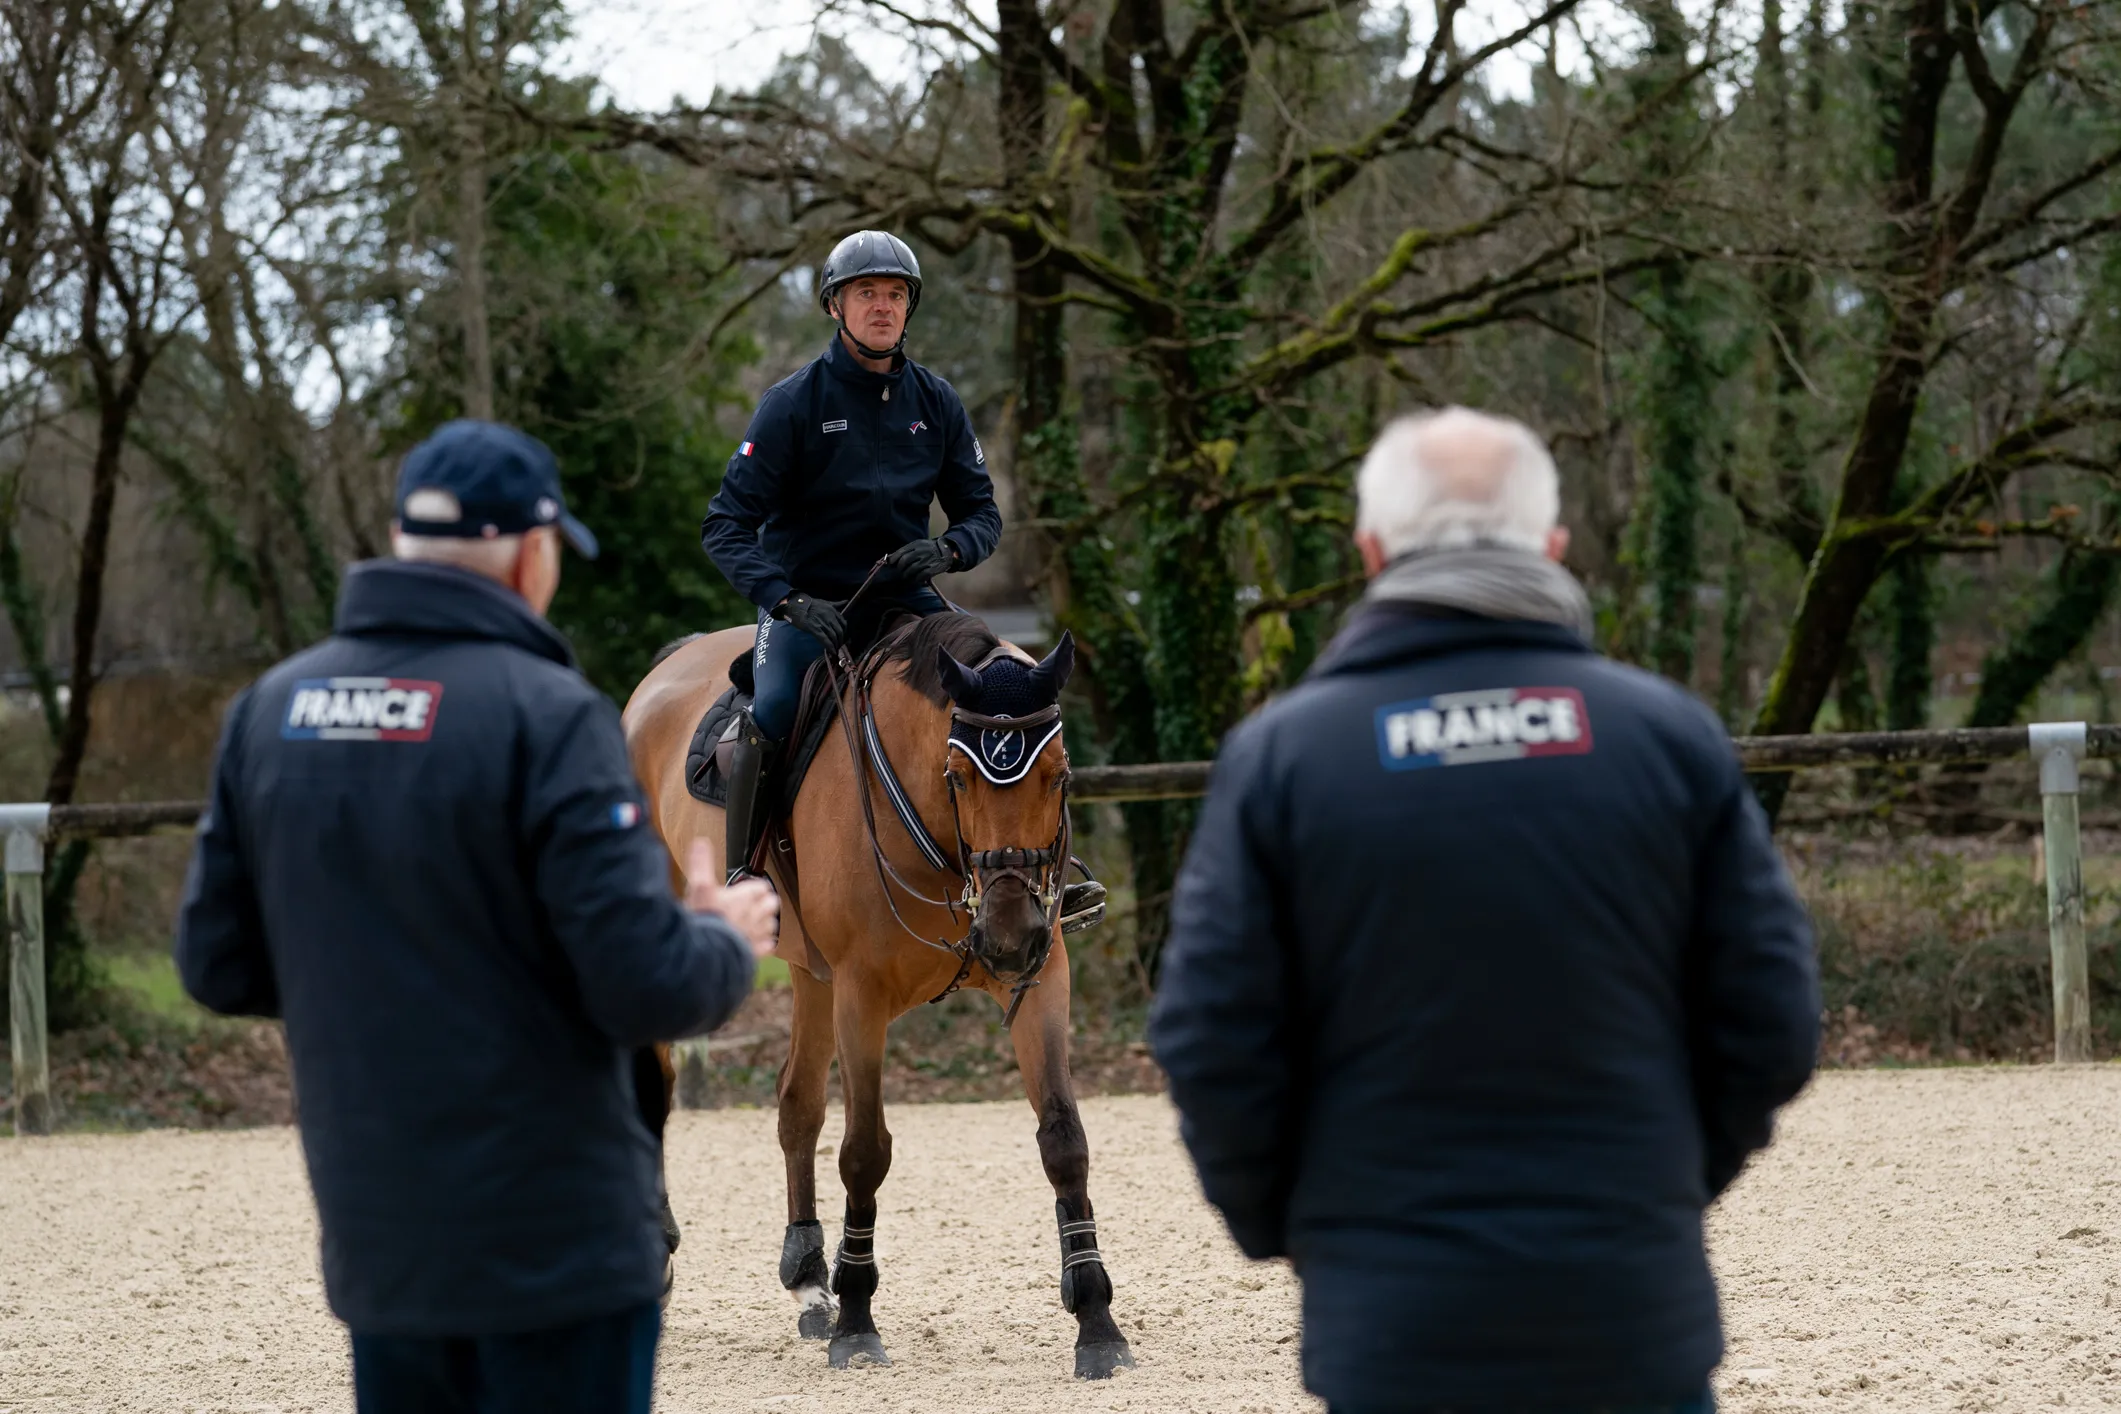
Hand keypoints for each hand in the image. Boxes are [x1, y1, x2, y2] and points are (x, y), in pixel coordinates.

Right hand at [684, 838, 777, 957]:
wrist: (706, 953)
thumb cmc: (704, 919)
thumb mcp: (699, 886)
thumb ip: (701, 863)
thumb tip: (701, 842)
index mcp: (745, 897)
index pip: (761, 886)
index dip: (756, 887)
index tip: (749, 889)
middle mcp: (755, 915)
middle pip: (771, 904)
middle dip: (765, 903)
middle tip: (754, 904)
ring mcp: (756, 934)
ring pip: (772, 925)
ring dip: (765, 923)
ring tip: (755, 923)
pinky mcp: (755, 952)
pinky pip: (768, 946)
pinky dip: (764, 944)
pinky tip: (755, 942)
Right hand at [777, 592, 845, 653]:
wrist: (795, 604)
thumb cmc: (809, 603)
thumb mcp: (824, 601)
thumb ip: (836, 604)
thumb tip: (846, 601)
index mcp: (832, 610)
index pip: (843, 623)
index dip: (844, 632)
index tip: (842, 637)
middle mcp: (829, 617)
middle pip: (840, 631)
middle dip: (841, 640)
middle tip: (839, 646)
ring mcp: (822, 623)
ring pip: (833, 636)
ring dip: (835, 645)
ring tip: (835, 650)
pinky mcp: (814, 628)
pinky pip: (824, 639)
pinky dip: (829, 646)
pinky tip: (831, 651)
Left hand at [882, 536, 954, 582]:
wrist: (947, 551)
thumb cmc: (928, 549)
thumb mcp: (918, 546)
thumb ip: (906, 551)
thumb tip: (889, 559)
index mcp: (916, 544)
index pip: (901, 552)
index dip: (894, 559)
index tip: (890, 564)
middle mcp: (921, 551)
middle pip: (904, 561)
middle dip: (900, 568)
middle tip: (900, 571)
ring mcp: (927, 560)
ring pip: (911, 570)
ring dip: (906, 575)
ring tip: (906, 576)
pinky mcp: (933, 568)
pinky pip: (920, 576)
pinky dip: (916, 579)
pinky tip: (916, 579)